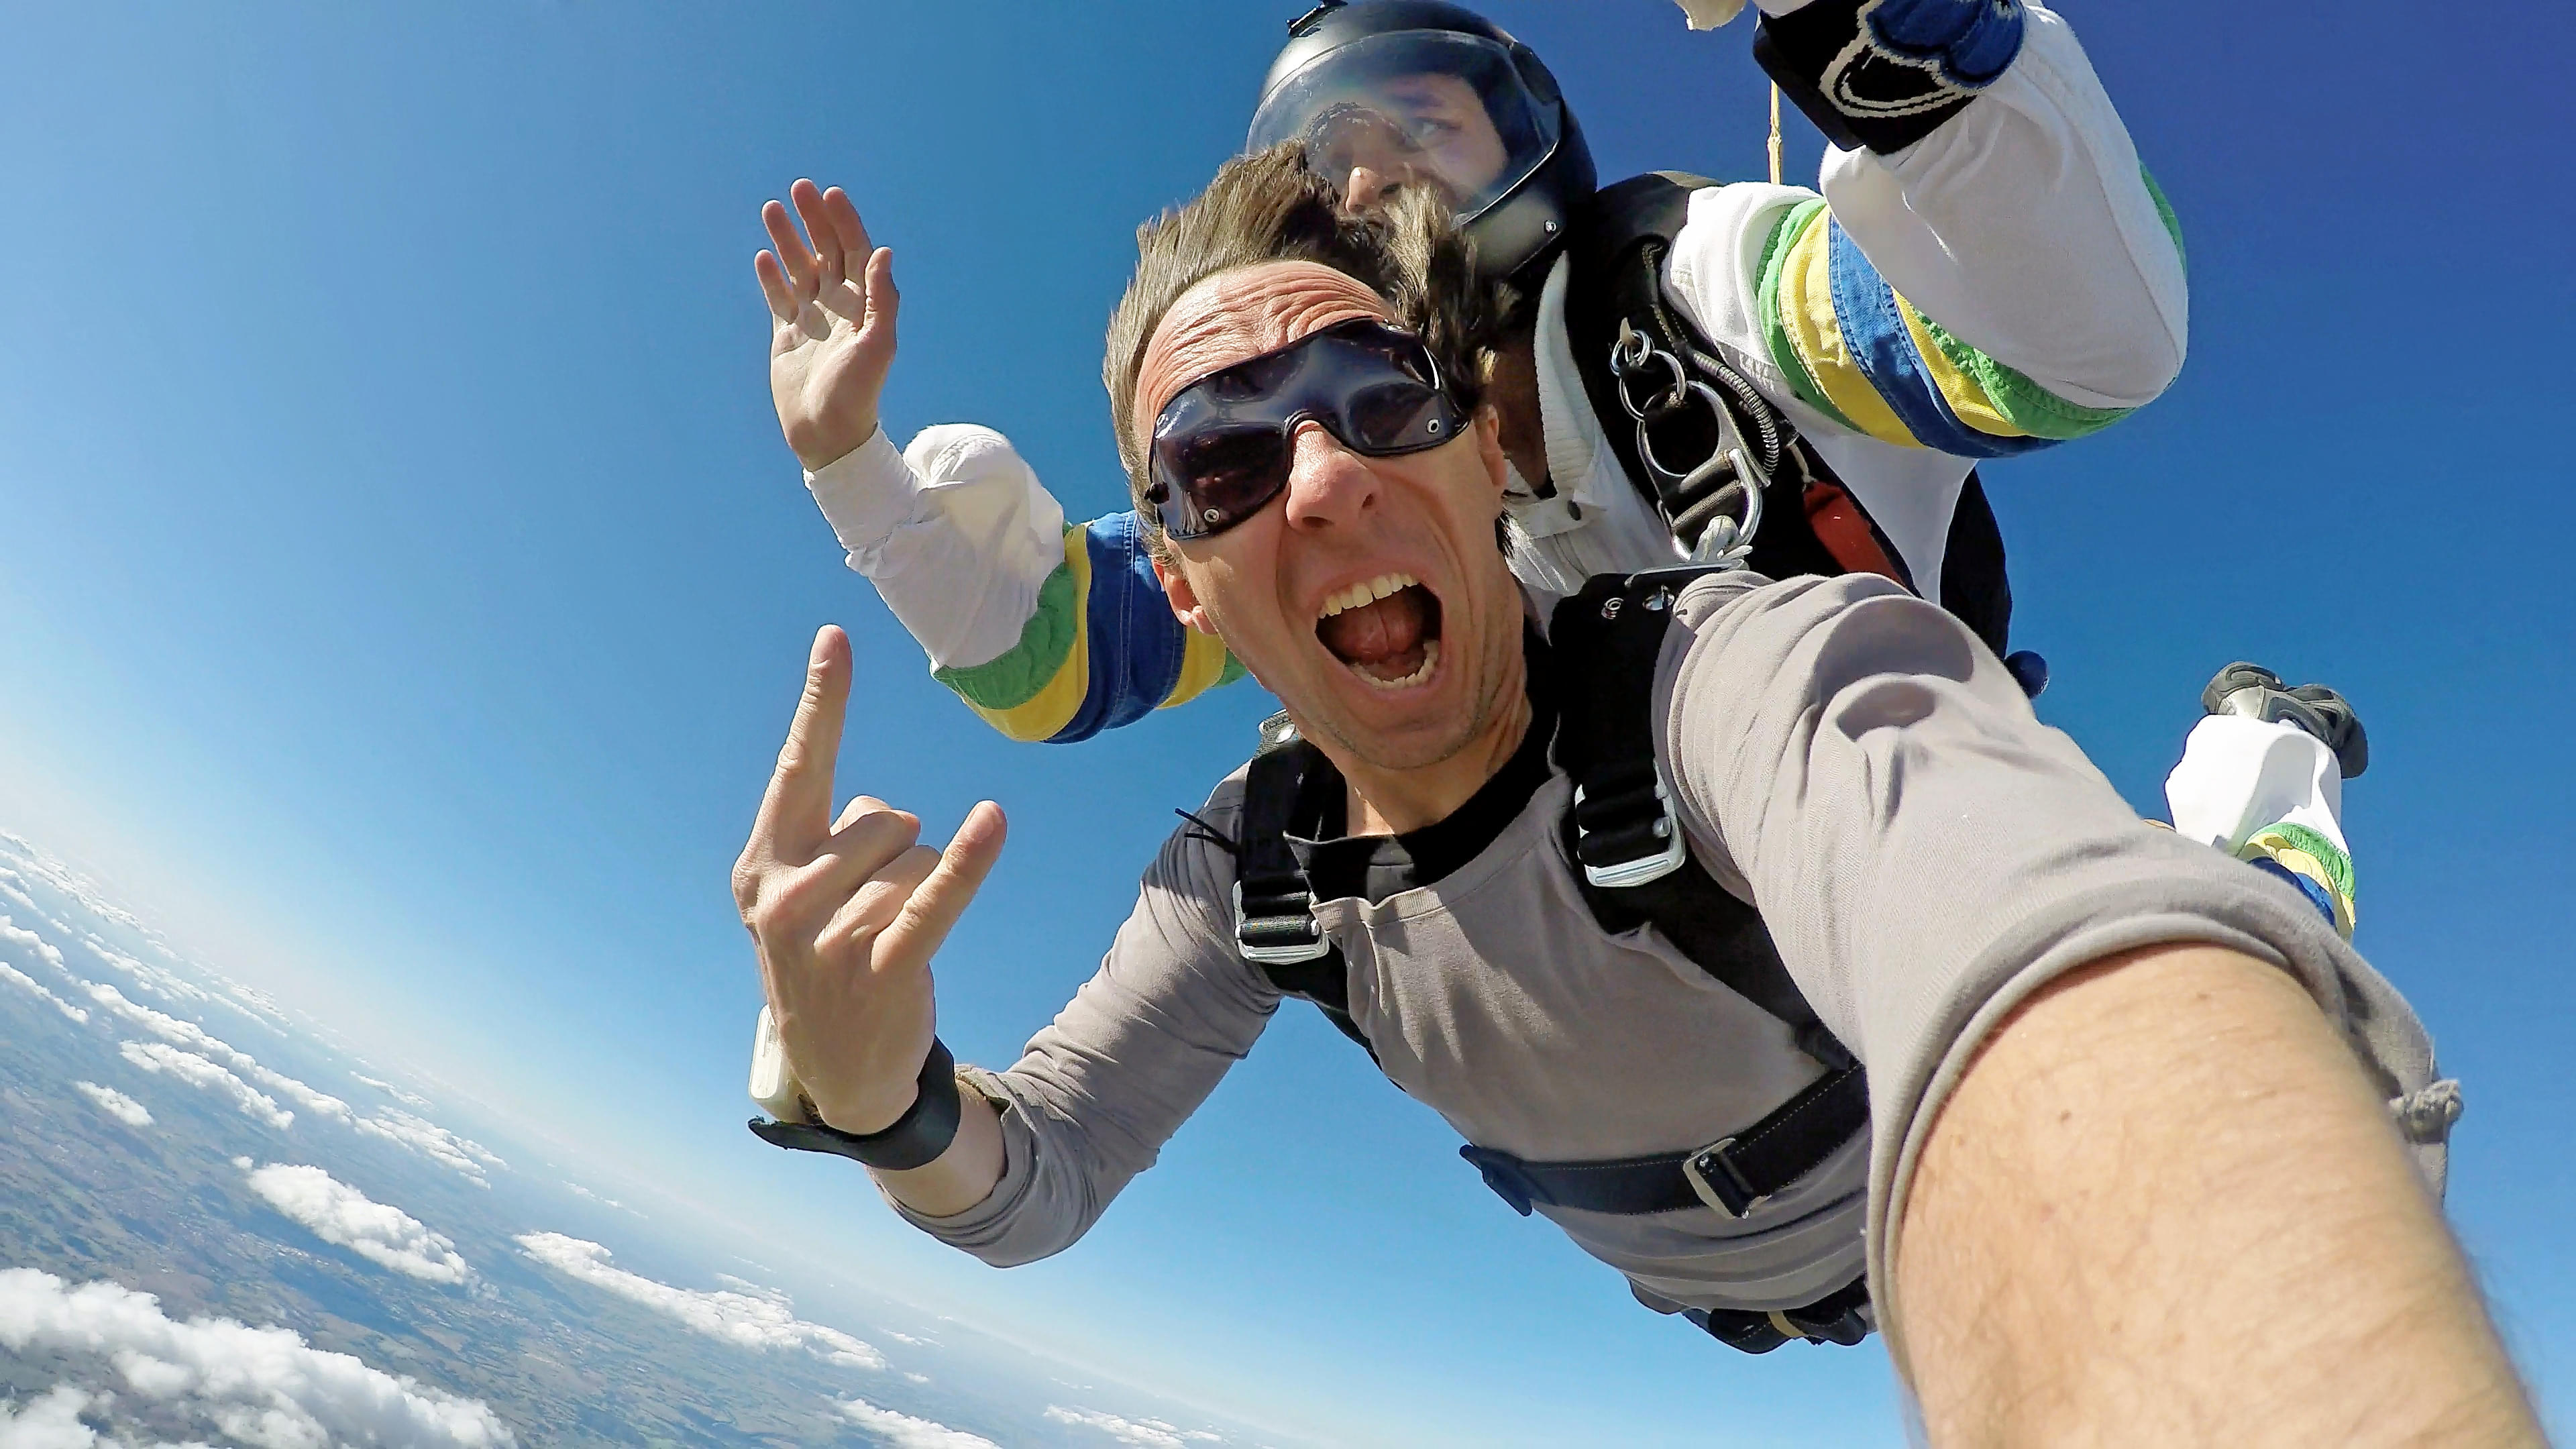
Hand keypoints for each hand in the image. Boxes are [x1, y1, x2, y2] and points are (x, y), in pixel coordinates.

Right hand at [732, 626, 1005, 1133]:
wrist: (838, 1070)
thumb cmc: (829, 954)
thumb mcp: (808, 892)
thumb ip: (839, 833)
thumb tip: (892, 817)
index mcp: (761, 865)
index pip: (800, 768)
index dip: (824, 702)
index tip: (838, 637)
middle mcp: (785, 897)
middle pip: (885, 818)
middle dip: (895, 853)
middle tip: (868, 912)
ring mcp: (828, 937)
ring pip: (918, 857)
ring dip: (920, 891)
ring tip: (885, 941)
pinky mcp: (881, 969)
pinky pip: (935, 898)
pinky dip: (968, 863)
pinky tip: (994, 822)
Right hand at [756, 181, 899, 472]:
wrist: (828, 433)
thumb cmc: (858, 393)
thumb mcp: (878, 345)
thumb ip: (882, 298)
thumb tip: (884, 253)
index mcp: (863, 305)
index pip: (856, 252)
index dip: (845, 222)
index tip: (829, 194)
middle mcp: (839, 306)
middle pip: (827, 251)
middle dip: (813, 219)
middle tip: (798, 188)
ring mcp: (812, 319)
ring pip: (799, 267)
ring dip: (787, 238)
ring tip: (771, 208)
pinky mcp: (788, 335)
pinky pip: (779, 297)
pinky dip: (772, 276)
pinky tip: (763, 255)